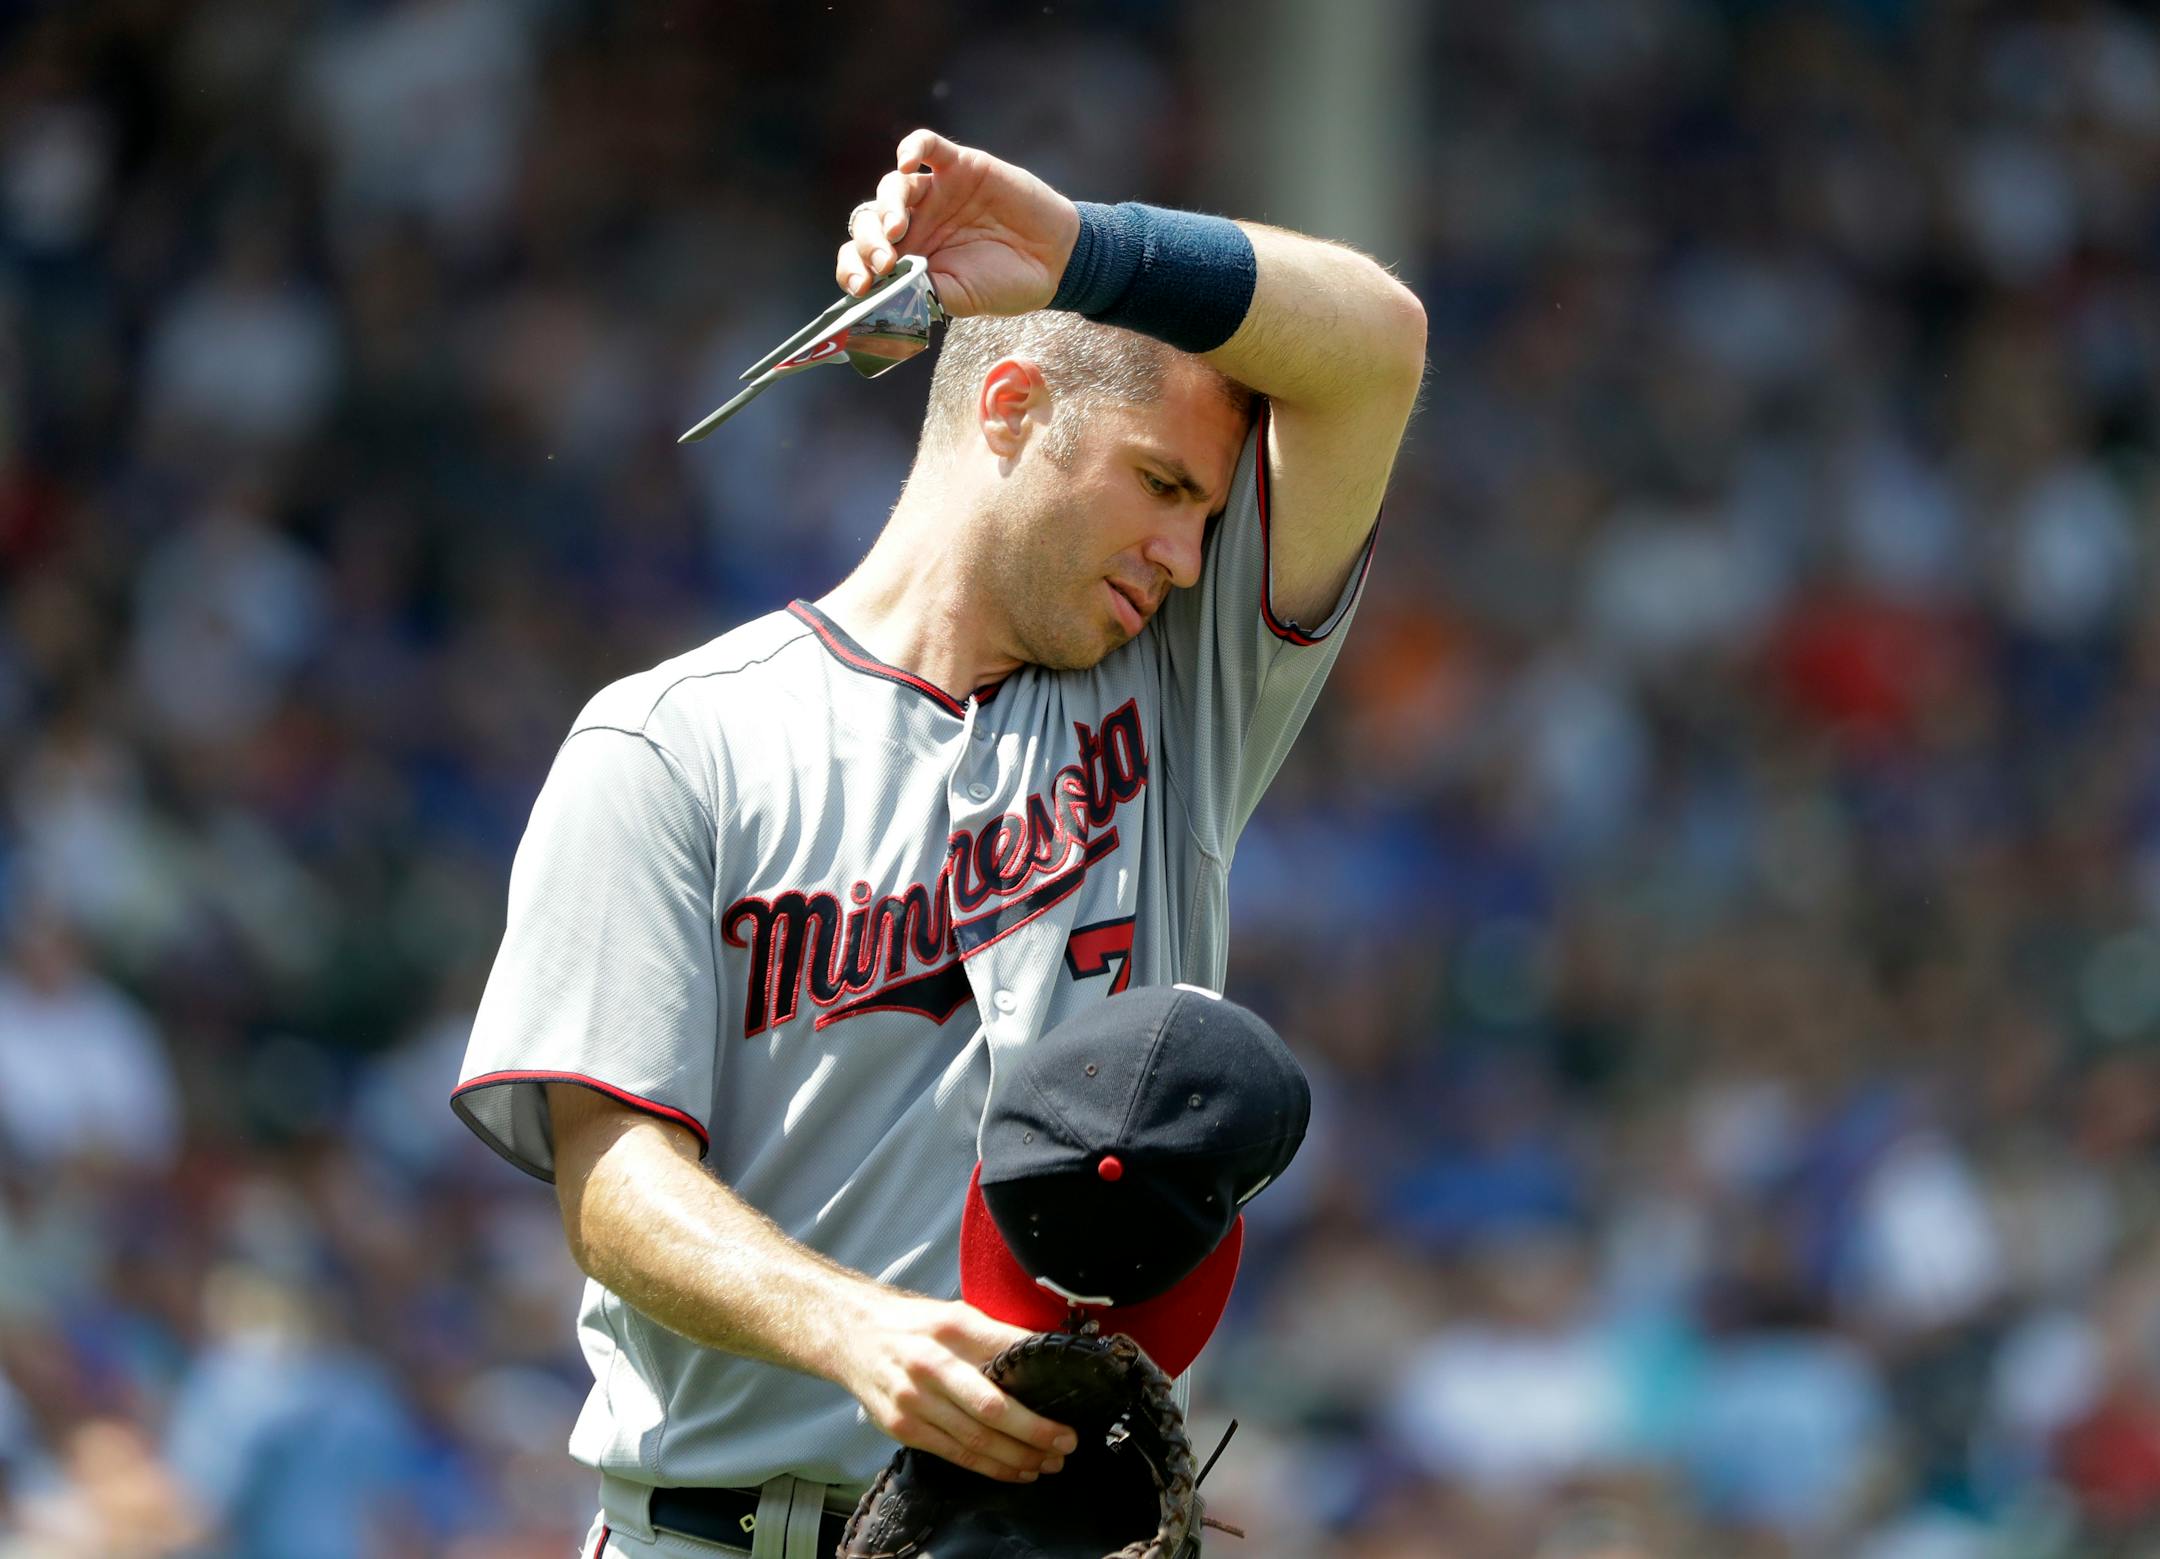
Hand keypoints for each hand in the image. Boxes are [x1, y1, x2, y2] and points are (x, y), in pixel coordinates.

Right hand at [830, 1292, 1078, 1481]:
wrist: (852, 1335)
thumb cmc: (914, 1325)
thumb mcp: (958, 1315)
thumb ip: (997, 1336)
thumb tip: (1047, 1353)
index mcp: (952, 1328)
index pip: (1008, 1356)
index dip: (1042, 1379)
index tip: (1068, 1401)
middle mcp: (931, 1365)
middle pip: (992, 1408)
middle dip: (1035, 1432)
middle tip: (1066, 1443)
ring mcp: (913, 1400)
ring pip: (975, 1440)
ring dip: (1017, 1457)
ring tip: (1048, 1463)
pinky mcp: (902, 1428)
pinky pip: (954, 1455)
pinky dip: (989, 1467)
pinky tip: (1014, 1471)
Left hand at [836, 129, 1081, 318]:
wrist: (1054, 261)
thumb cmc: (1004, 283)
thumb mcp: (960, 298)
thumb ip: (922, 293)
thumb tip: (884, 297)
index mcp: (905, 258)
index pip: (861, 258)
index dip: (852, 268)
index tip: (861, 285)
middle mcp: (913, 223)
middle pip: (869, 221)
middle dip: (868, 242)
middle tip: (885, 261)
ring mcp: (935, 192)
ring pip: (892, 186)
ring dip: (887, 206)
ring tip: (897, 228)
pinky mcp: (958, 166)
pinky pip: (926, 147)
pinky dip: (912, 148)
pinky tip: (907, 162)